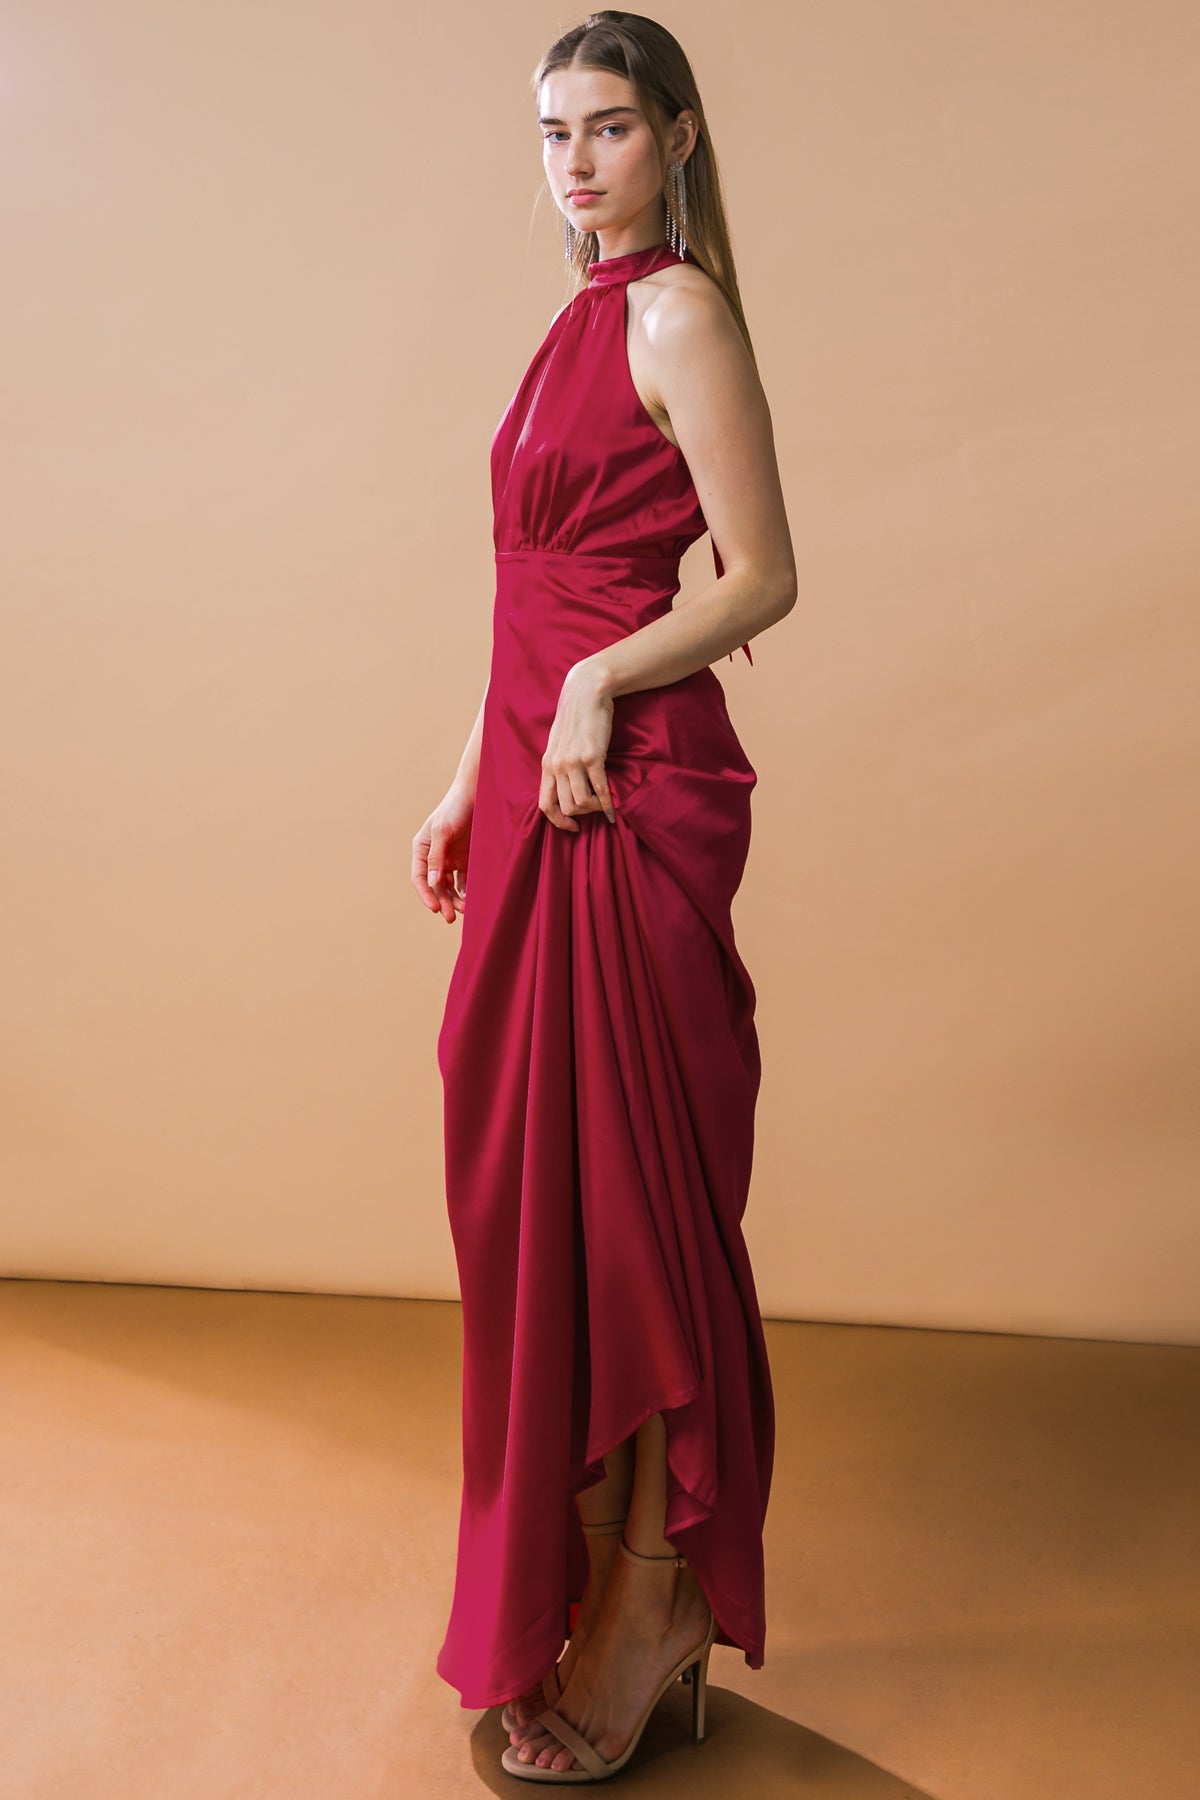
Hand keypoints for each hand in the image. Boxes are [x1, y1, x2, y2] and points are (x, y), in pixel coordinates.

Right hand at [413, 783, 473, 922]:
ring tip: (464, 910)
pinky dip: (468, 891)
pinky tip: (473, 899)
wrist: (479, 793)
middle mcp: (435, 856)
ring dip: (455, 899)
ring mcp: (452, 858)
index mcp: (422, 848)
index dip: (425, 894)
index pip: (419, 877)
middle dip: (442, 901)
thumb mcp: (443, 831)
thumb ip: (436, 857)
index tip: (435, 908)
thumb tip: (432, 883)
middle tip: (451, 917)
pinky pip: (466, 880)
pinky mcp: (468, 859)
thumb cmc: (456, 807)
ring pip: (451, 886)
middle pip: (436, 885)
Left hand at [539, 662, 616, 832]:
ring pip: (582, 802)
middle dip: (582, 814)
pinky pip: (600, 790)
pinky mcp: (592, 757)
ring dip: (595, 809)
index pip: (545, 804)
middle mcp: (557, 766)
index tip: (572, 827)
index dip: (558, 821)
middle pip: (566, 806)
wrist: (586, 693)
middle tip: (594, 810)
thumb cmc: (576, 718)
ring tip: (605, 805)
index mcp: (547, 764)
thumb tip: (565, 785)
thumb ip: (559, 764)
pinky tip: (615, 811)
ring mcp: (573, 762)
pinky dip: (608, 805)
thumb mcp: (559, 742)